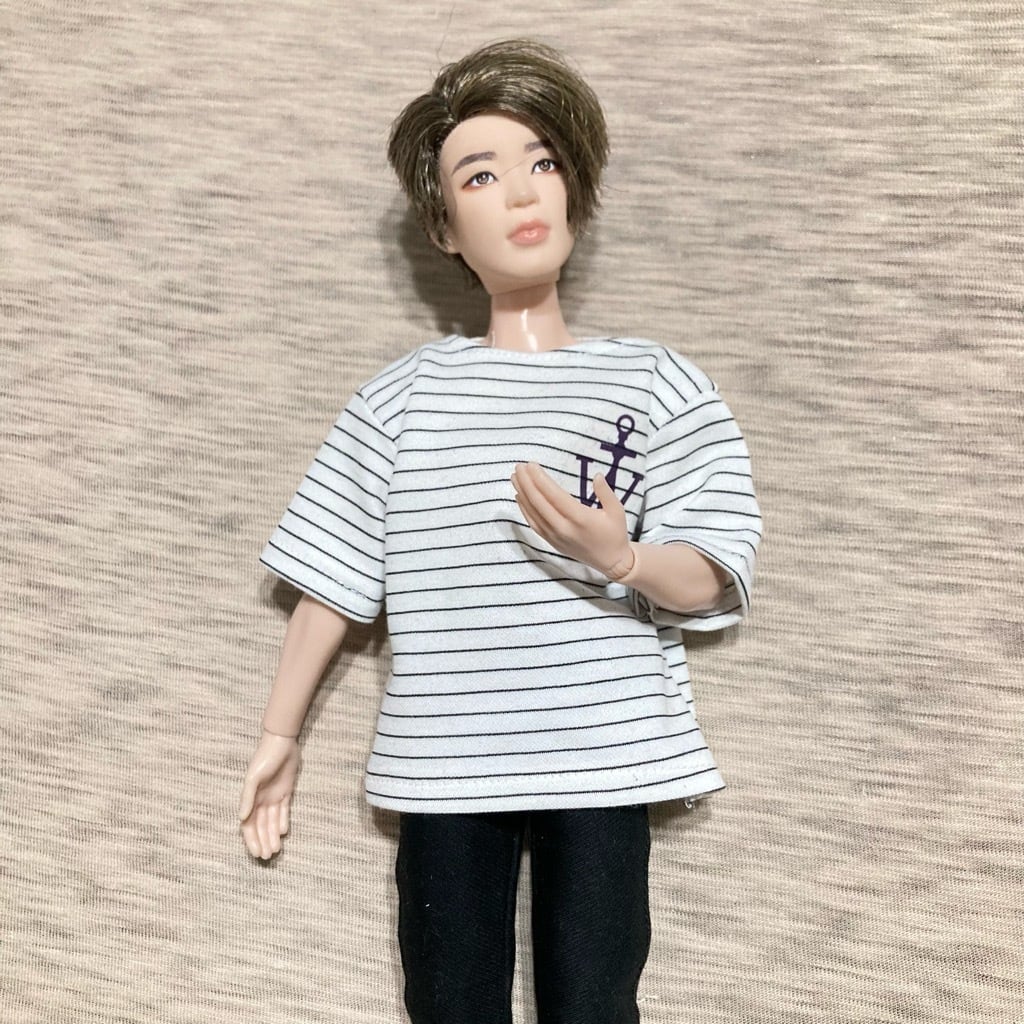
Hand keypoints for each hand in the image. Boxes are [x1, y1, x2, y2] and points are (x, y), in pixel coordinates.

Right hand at [239, 731, 300, 859]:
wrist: (282, 742)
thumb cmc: (264, 758)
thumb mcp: (253, 778)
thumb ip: (247, 798)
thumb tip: (241, 818)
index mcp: (251, 798)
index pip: (249, 825)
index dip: (251, 839)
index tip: (256, 853)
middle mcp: (261, 799)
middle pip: (260, 826)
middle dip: (263, 841)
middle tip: (268, 857)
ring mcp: (274, 796)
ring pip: (272, 821)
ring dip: (272, 835)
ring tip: (276, 850)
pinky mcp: (286, 791)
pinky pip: (283, 810)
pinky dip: (283, 821)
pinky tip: (283, 832)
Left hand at [511, 462, 634, 578]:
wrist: (612, 562)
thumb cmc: (615, 534)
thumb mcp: (617, 511)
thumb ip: (605, 492)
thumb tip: (596, 475)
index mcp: (580, 518)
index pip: (554, 495)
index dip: (540, 479)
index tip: (531, 465)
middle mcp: (564, 528)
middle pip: (539, 502)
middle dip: (527, 482)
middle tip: (519, 466)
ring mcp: (556, 537)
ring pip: (533, 513)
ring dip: (523, 493)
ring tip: (515, 477)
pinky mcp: (552, 542)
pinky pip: (534, 524)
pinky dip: (524, 510)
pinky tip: (519, 497)